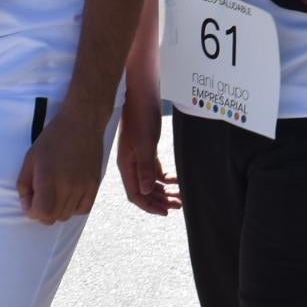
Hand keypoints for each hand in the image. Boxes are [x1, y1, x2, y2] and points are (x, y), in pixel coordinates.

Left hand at [19, 102, 109, 224]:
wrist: (82, 123)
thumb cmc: (52, 139)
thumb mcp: (30, 159)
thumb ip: (24, 185)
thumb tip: (27, 205)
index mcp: (49, 179)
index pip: (41, 213)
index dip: (31, 211)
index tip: (30, 200)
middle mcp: (68, 186)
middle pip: (53, 217)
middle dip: (42, 212)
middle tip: (40, 196)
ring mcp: (84, 187)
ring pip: (67, 215)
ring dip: (57, 210)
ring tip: (54, 193)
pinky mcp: (94, 185)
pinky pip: (83, 209)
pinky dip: (73, 207)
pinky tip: (68, 196)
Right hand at [115, 85, 179, 214]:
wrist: (140, 94)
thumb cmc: (141, 117)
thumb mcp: (145, 144)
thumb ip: (146, 168)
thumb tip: (146, 192)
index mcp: (126, 165)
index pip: (135, 194)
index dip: (149, 206)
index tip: (166, 212)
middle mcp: (130, 164)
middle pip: (144, 190)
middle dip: (160, 200)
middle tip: (178, 205)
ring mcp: (137, 156)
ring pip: (150, 181)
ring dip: (164, 190)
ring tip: (180, 196)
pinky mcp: (146, 148)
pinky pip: (154, 170)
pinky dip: (165, 177)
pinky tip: (176, 180)